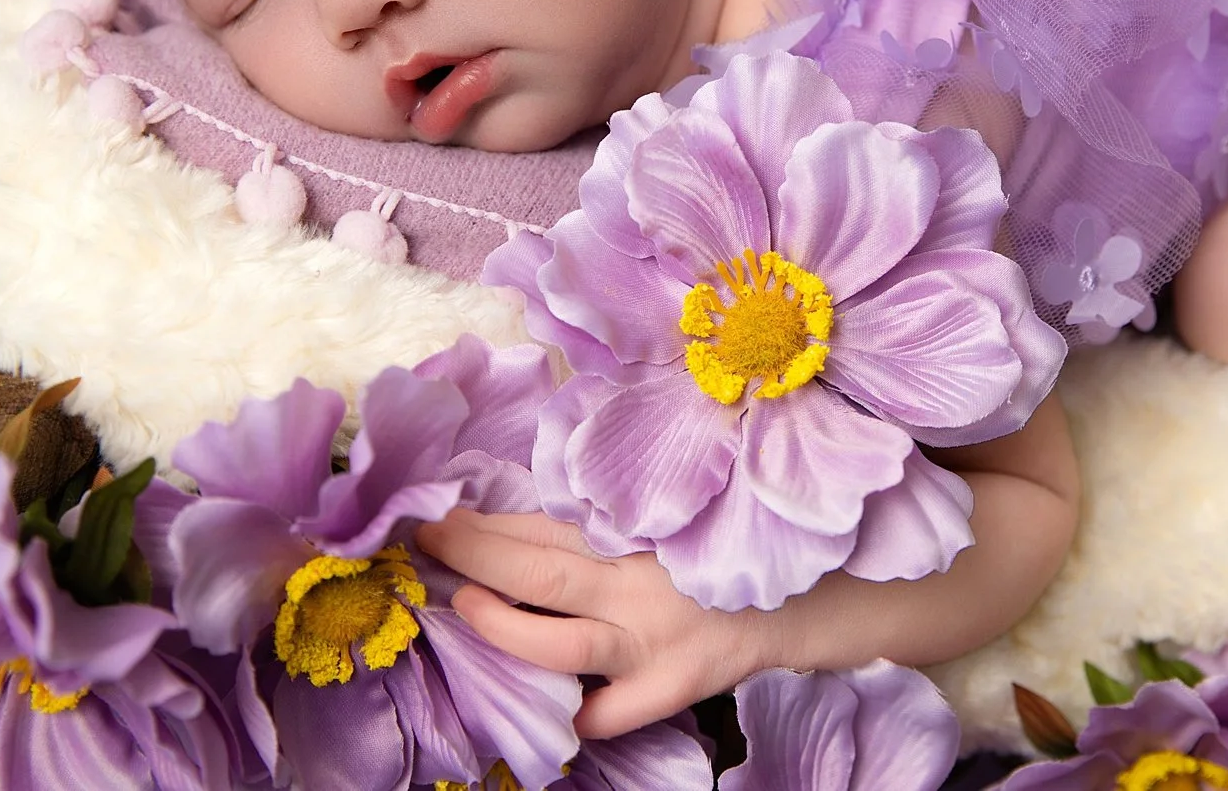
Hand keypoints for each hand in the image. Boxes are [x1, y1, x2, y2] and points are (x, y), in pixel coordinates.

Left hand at [413, 509, 782, 738]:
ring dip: (502, 627)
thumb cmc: (719, 546)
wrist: (803, 594)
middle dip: (472, 554)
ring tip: (464, 606)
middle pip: (538, 569)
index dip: (484, 521)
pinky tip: (543, 708)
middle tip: (424, 539)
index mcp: (633, 533)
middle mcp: (637, 583)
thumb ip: (601, 522)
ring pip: (562, 643)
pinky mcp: (673, 687)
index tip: (438, 513)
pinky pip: (608, 714)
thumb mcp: (661, 518)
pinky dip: (572, 715)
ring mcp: (652, 641)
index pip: (542, 523)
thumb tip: (514, 523)